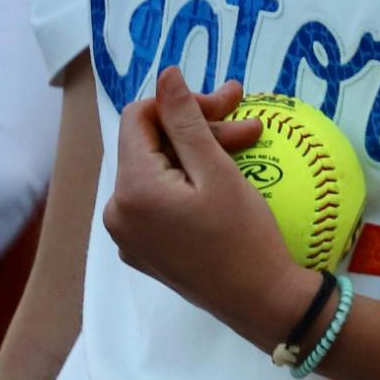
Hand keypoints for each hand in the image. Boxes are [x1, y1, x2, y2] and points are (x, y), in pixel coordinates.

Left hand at [102, 67, 317, 349]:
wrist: (262, 304)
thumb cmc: (245, 237)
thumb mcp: (217, 171)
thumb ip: (185, 119)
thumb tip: (165, 75)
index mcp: (130, 191)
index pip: (138, 119)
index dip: (179, 104)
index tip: (224, 104)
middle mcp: (117, 213)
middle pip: (149, 145)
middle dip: (197, 127)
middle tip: (246, 120)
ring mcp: (128, 236)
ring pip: (156, 171)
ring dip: (198, 152)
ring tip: (248, 143)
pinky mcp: (144, 250)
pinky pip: (157, 201)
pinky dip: (187, 183)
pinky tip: (224, 177)